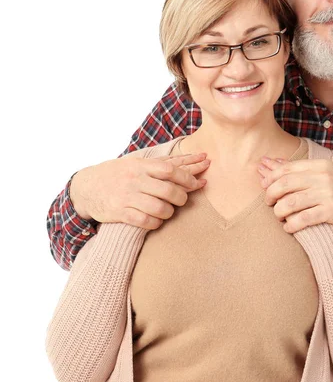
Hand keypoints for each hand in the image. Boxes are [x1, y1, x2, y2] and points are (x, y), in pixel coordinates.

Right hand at [70, 152, 209, 228]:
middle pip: (169, 190)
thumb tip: (198, 158)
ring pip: (159, 208)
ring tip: (167, 211)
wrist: (86, 187)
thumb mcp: (139, 163)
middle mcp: (135, 180)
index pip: (170, 169)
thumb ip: (166, 163)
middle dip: (181, 198)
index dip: (188, 177)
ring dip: (169, 212)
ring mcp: (127, 196)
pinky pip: (145, 221)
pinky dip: (155, 223)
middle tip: (181, 200)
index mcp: (141, 165)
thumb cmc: (120, 174)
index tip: (198, 183)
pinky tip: (156, 220)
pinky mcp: (120, 213)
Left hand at [258, 157, 332, 237]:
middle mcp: (322, 177)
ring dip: (279, 212)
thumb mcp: (325, 173)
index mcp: (320, 165)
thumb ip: (299, 169)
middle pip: (285, 184)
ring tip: (279, 217)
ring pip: (290, 202)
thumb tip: (271, 162)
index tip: (264, 186)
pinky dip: (291, 225)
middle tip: (269, 203)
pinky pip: (303, 219)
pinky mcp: (331, 212)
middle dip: (271, 194)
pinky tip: (289, 228)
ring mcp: (327, 194)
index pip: (287, 168)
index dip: (270, 177)